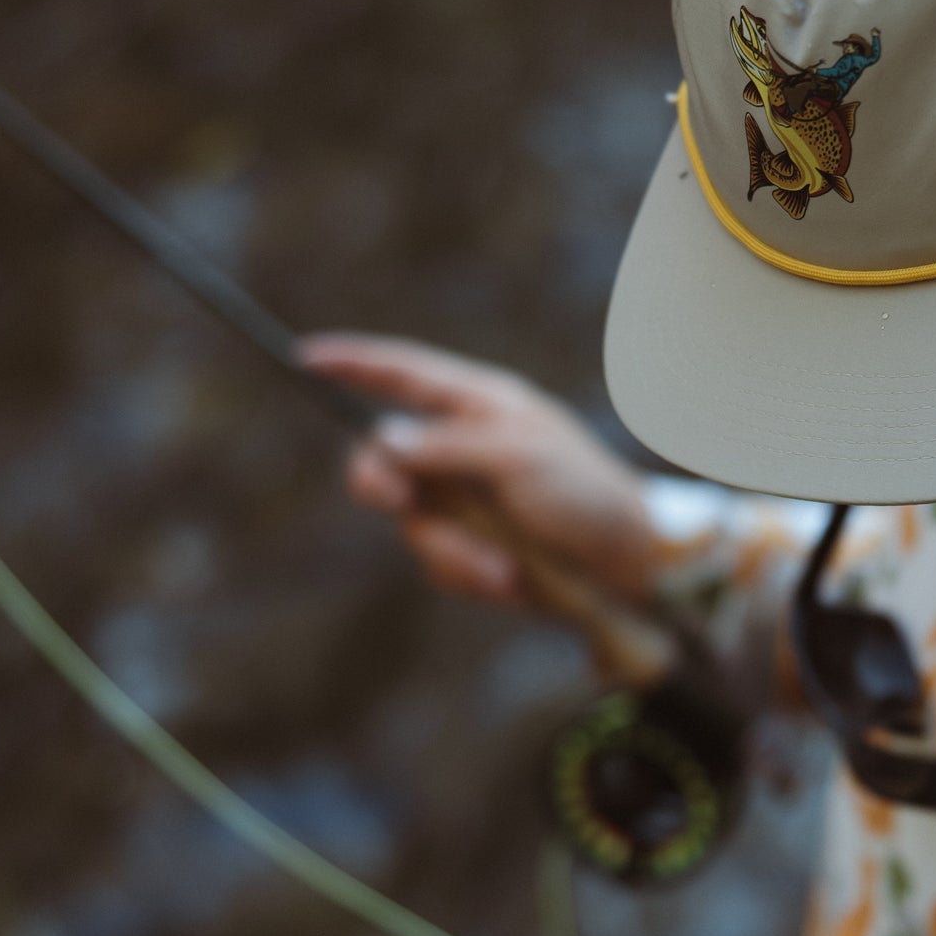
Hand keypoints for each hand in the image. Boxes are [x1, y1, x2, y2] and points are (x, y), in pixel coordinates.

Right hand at [301, 334, 659, 608]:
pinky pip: (441, 563)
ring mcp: (465, 502)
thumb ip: (446, 446)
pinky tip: (514, 579)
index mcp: (478, 405)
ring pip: (412, 525)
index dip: (352, 363)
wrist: (631, 566)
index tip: (304, 356)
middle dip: (386, 486)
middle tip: (403, 500)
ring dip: (456, 551)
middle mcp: (461, 450)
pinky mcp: (473, 549)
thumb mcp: (517, 456)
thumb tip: (384, 440)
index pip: (402, 374)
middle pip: (381, 460)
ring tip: (506, 565)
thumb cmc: (585, 493)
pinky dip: (471, 574)